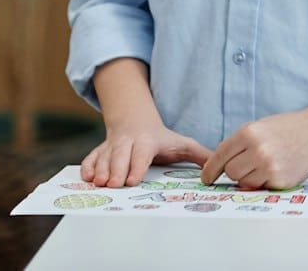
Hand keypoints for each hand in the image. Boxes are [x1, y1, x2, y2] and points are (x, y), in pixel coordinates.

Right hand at [80, 118, 209, 187]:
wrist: (136, 122)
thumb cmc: (162, 139)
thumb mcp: (183, 143)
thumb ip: (201, 155)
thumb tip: (221, 167)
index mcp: (148, 141)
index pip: (142, 153)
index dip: (137, 166)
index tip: (133, 180)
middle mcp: (128, 143)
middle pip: (120, 155)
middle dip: (116, 170)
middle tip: (113, 185)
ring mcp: (111, 146)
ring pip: (104, 157)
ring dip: (100, 170)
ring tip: (99, 184)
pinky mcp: (99, 151)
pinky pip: (90, 158)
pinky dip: (87, 167)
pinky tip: (86, 178)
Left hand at [202, 109, 307, 189]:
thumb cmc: (289, 127)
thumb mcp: (260, 126)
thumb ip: (239, 144)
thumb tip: (217, 167)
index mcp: (249, 133)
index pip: (219, 157)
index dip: (210, 170)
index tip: (206, 178)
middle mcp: (257, 150)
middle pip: (230, 172)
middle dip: (235, 170)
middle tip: (249, 163)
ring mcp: (269, 167)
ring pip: (243, 182)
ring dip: (250, 176)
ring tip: (267, 163)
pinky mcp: (280, 180)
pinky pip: (260, 187)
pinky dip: (264, 181)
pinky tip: (277, 168)